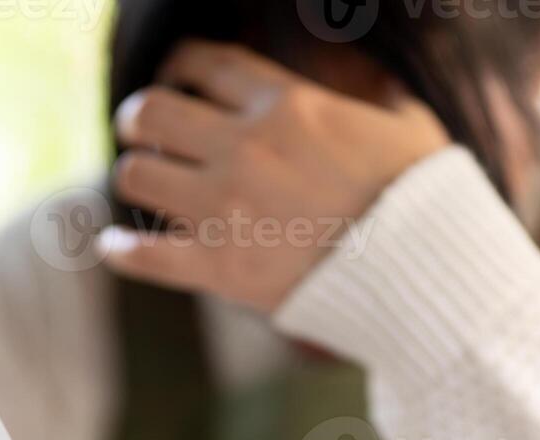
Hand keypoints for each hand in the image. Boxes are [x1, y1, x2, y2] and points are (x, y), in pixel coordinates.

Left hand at [103, 40, 449, 312]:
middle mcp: (244, 148)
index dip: (180, 64)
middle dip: (139, 117)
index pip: (204, 63)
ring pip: (135, 175)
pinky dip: (120, 252)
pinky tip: (114, 248)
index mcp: (286, 104)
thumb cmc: (425, 200)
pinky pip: (141, 255)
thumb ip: (371, 95)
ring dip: (135, 174)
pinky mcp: (218, 268)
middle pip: (151, 112)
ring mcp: (225, 208)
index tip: (177, 77)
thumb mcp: (406, 124)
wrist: (425, 275)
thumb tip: (370, 83)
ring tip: (144, 182)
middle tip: (141, 129)